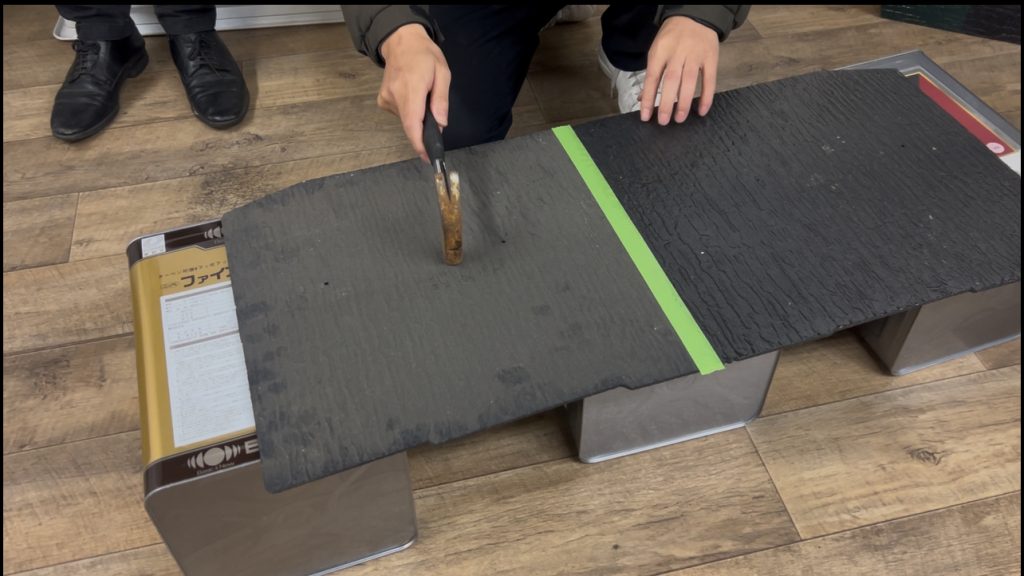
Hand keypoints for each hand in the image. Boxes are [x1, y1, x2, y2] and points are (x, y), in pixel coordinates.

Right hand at [378, 24, 450, 161]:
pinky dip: (409, 111)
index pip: (413, 124)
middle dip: (424, 128)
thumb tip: (441, 124)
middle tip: (434, 114)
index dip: (420, 144)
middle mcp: (395, 96)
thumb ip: (441, 100)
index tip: (427, 157)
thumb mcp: (443, 73)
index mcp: (412, 88)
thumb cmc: (424, 55)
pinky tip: (412, 96)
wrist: (401, 41)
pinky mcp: (382, 100)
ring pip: (406, 120)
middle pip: (410, 125)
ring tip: (422, 96)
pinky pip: (399, 114)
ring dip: (417, 117)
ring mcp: (386, 99)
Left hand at [640, 16, 719, 124]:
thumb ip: (652, 74)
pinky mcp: (711, 57)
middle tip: (663, 121)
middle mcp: (678, 52)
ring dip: (684, 102)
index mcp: (661, 51)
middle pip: (671, 80)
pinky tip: (701, 111)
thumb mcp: (657, 50)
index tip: (645, 116)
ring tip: (679, 119)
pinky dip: (706, 96)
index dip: (649, 98)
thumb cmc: (672, 37)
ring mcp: (695, 55)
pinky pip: (709, 79)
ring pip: (689, 81)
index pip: (652, 77)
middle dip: (666, 103)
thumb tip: (643, 99)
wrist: (695, 16)